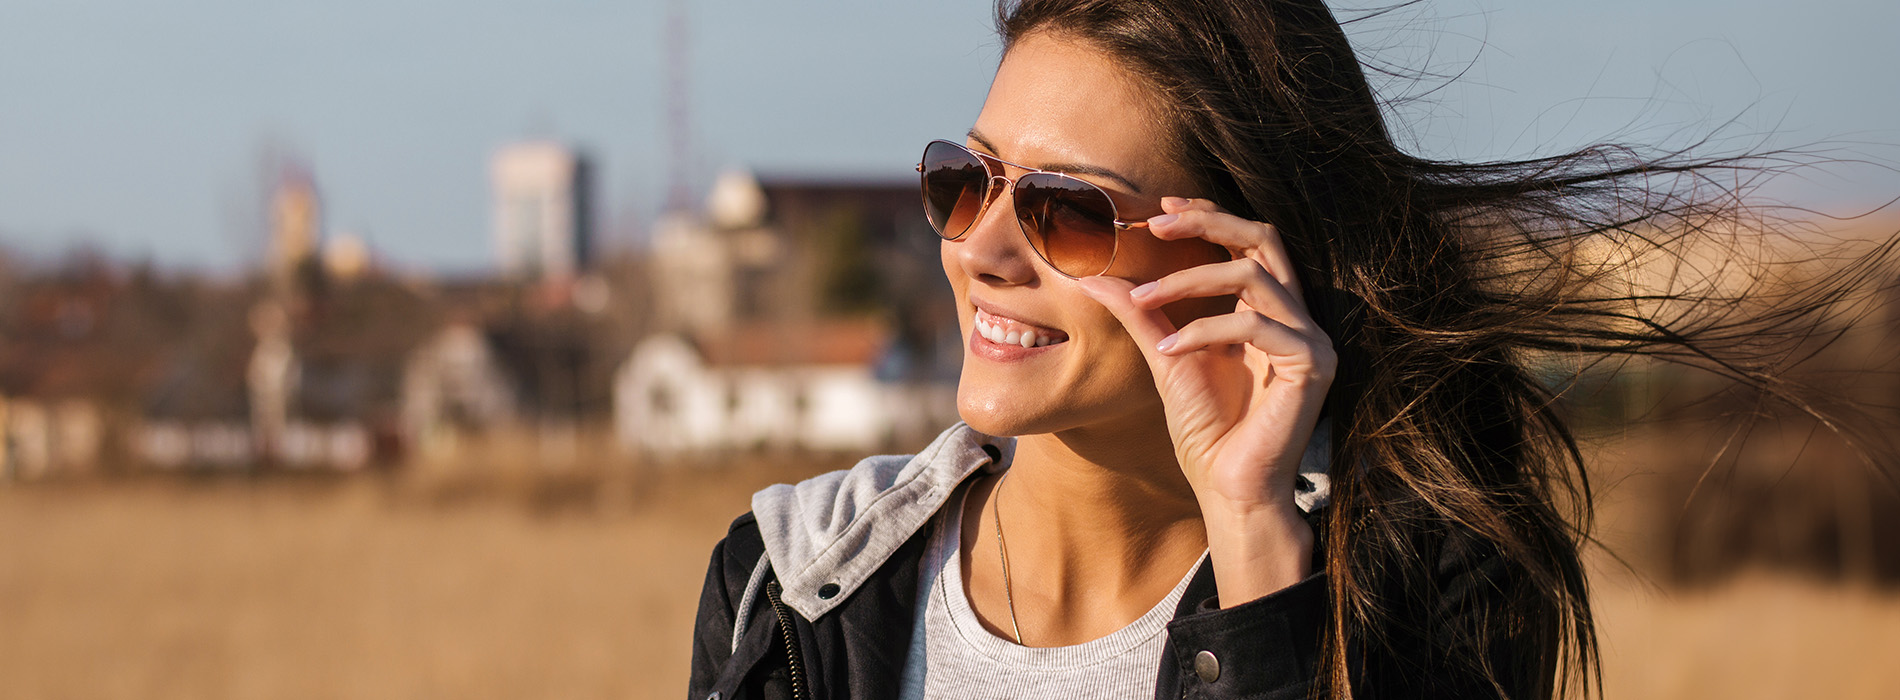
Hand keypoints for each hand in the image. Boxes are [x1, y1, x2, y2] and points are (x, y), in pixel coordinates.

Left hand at [1077, 196, 1335, 602]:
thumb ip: (1141, 314)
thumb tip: (1095, 274)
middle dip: (1210, 223)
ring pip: (1255, 276)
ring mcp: (1310, 340)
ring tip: (1144, 298)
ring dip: (1191, 280)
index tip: (1161, 209)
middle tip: (1158, 222)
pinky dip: (1205, 330)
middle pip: (1266, 238)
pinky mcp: (1313, 365)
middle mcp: (1296, 318)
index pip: (1249, 243)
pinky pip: (1255, 325)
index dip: (1209, 217)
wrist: (1229, 488)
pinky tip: (1170, 349)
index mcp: (1269, 311)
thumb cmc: (1207, 430)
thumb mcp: (1166, 358)